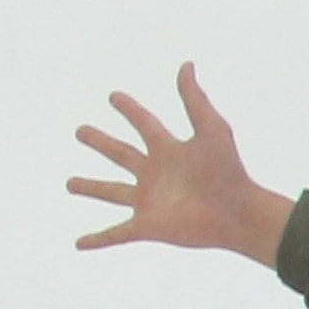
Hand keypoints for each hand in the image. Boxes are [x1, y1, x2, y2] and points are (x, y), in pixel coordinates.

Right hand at [69, 64, 292, 262]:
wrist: (239, 213)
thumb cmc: (229, 171)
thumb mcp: (211, 129)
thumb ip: (195, 99)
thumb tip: (186, 64)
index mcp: (169, 150)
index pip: (143, 124)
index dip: (129, 109)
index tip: (114, 96)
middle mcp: (156, 174)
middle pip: (121, 154)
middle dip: (100, 142)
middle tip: (80, 131)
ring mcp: (150, 201)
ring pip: (112, 192)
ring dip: (91, 187)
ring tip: (70, 183)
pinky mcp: (148, 226)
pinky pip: (116, 233)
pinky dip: (97, 239)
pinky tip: (79, 244)